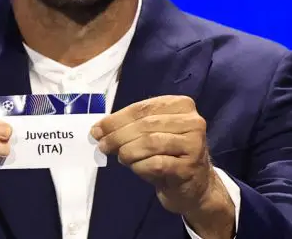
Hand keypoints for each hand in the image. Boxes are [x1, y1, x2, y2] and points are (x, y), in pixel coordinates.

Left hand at [91, 96, 216, 214]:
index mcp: (181, 105)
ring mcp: (194, 144)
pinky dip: (140, 166)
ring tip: (120, 157)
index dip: (116, 119)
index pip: (142, 108)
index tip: (97, 129)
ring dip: (128, 151)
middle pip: (145, 125)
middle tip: (102, 145)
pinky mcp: (189, 167)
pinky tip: (135, 167)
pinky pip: (156, 164)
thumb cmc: (167, 153)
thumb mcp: (151, 133)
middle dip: (118, 135)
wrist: (193, 184)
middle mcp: (192, 121)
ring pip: (150, 143)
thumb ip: (129, 126)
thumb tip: (98, 129)